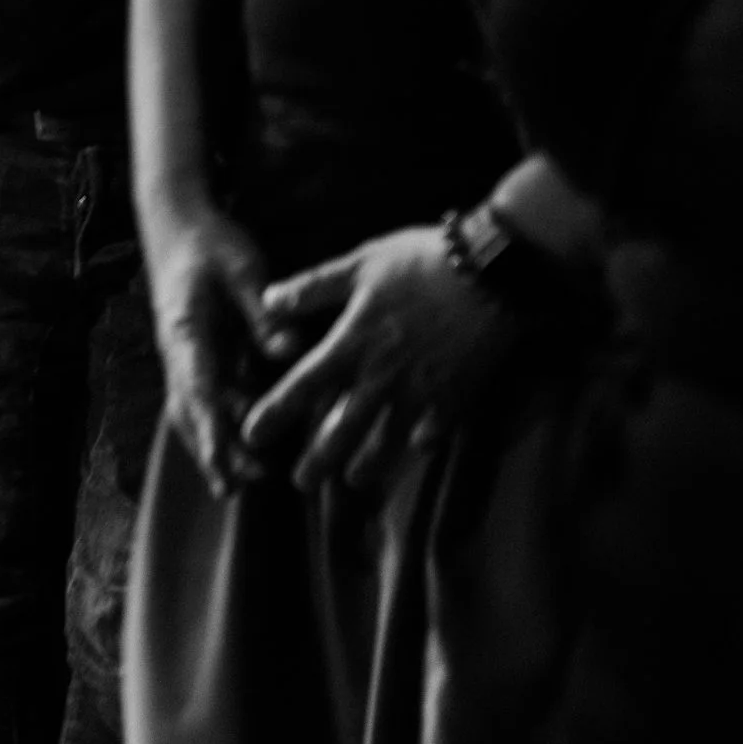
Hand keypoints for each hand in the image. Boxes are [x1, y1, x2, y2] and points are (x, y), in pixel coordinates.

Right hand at [144, 205, 291, 497]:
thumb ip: (263, 312)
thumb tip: (291, 352)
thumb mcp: (242, 268)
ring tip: (244, 481)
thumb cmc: (210, 243)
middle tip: (235, 488)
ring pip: (192, 411)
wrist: (177, 225)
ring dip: (213, 445)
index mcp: (185, 329)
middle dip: (209, 450)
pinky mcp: (196, 354)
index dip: (211, 429)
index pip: (197, 388)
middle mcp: (177, 350)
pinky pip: (203, 399)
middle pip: (189, 411)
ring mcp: (183, 355)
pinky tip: (244, 451)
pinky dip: (217, 427)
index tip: (225, 463)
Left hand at [240, 225, 513, 492]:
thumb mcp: (361, 263)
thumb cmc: (422, 261)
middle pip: (342, 430)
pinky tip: (416, 450)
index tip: (250, 437)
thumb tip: (269, 301)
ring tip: (354, 480)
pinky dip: (421, 444)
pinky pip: (433, 432)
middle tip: (301, 482)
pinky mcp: (456, 398)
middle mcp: (382, 377)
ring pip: (386, 442)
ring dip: (367, 465)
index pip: (303, 387)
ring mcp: (420, 393)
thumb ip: (313, 287)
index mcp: (353, 343)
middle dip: (319, 460)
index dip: (275, 414)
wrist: (492, 273)